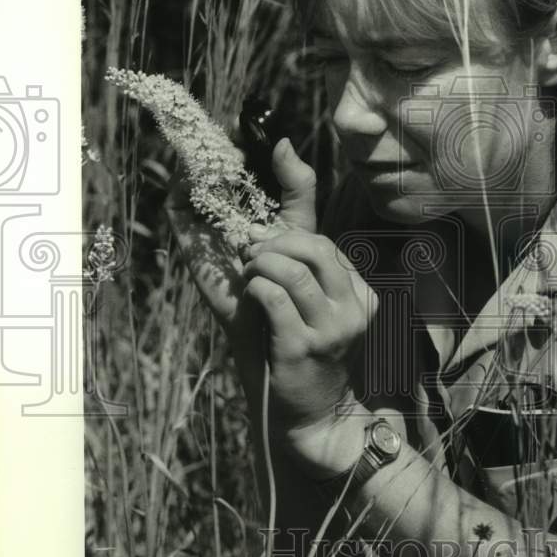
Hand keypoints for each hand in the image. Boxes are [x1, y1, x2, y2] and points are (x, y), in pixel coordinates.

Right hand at [164, 135, 318, 329]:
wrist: (275, 312)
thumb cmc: (290, 269)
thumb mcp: (299, 219)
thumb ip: (297, 183)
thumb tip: (282, 140)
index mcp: (249, 196)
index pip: (236, 157)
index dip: (237, 135)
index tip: (244, 117)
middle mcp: (223, 203)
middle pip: (209, 160)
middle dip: (215, 139)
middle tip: (227, 124)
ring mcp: (202, 218)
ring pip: (191, 176)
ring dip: (199, 155)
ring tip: (216, 142)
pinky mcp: (187, 236)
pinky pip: (177, 202)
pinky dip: (184, 181)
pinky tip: (203, 171)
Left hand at [166, 137, 377, 448]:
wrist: (304, 415)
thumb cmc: (283, 350)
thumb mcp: (279, 298)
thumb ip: (259, 250)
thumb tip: (203, 203)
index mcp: (349, 281)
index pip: (320, 221)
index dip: (295, 176)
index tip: (274, 141)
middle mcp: (352, 298)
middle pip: (305, 240)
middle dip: (266, 243)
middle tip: (247, 257)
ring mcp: (335, 322)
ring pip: (287, 263)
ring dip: (256, 269)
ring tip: (251, 285)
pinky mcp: (308, 343)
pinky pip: (272, 293)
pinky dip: (252, 291)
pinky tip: (252, 303)